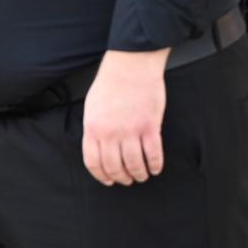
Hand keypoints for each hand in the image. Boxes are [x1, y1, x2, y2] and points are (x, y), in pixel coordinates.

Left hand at [82, 48, 168, 186]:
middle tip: (127, 180)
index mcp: (93, 128)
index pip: (94, 162)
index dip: (102, 176)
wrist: (130, 66)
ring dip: (139, 174)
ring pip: (134, 165)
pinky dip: (155, 165)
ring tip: (142, 176)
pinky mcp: (150, 127)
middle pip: (114, 167)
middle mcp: (110, 133)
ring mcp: (131, 131)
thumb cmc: (111, 83)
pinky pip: (153, 155)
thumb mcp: (92, 107)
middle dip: (121, 178)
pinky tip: (155, 168)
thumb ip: (94, 129)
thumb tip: (97, 148)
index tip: (108, 181)